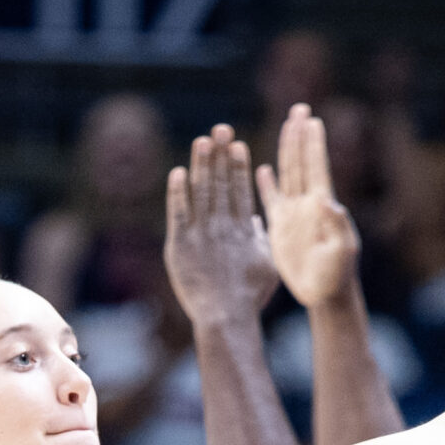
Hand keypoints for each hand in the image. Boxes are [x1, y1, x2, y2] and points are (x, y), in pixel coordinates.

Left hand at [163, 124, 278, 328]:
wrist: (224, 315)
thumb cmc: (249, 296)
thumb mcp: (266, 266)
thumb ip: (261, 240)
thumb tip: (256, 223)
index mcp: (244, 230)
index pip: (241, 190)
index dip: (238, 166)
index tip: (238, 144)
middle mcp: (222, 226)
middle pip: (221, 183)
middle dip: (220, 154)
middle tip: (220, 129)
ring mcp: (200, 234)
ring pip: (200, 192)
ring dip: (201, 165)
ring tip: (202, 141)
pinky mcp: (180, 245)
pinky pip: (178, 213)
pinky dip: (177, 193)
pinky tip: (177, 173)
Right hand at [256, 104, 360, 308]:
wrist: (325, 294)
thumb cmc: (337, 275)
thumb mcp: (341, 251)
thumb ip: (336, 225)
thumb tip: (327, 201)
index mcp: (321, 206)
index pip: (316, 167)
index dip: (313, 144)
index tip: (311, 119)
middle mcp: (307, 204)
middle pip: (301, 163)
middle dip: (300, 136)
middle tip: (299, 109)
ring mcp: (294, 214)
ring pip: (287, 174)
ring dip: (286, 150)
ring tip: (285, 127)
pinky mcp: (281, 228)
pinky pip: (271, 200)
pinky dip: (266, 183)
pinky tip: (261, 168)